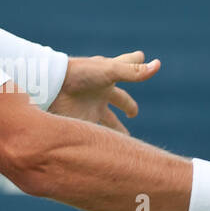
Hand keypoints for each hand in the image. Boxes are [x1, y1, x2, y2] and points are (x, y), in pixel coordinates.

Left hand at [46, 51, 160, 134]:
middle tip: (133, 113)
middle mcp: (100, 93)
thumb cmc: (80, 74)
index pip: (127, 69)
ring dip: (115, 131)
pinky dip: (101, 143)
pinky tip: (107, 152)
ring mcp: (91, 109)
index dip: (136, 65)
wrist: (51, 88)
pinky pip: (95, 136)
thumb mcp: (110, 71)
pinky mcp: (82, 124)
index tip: (142, 58)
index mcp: (108, 78)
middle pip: (118, 100)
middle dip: (127, 106)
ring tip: (123, 142)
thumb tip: (158, 65)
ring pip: (108, 123)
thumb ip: (133, 72)